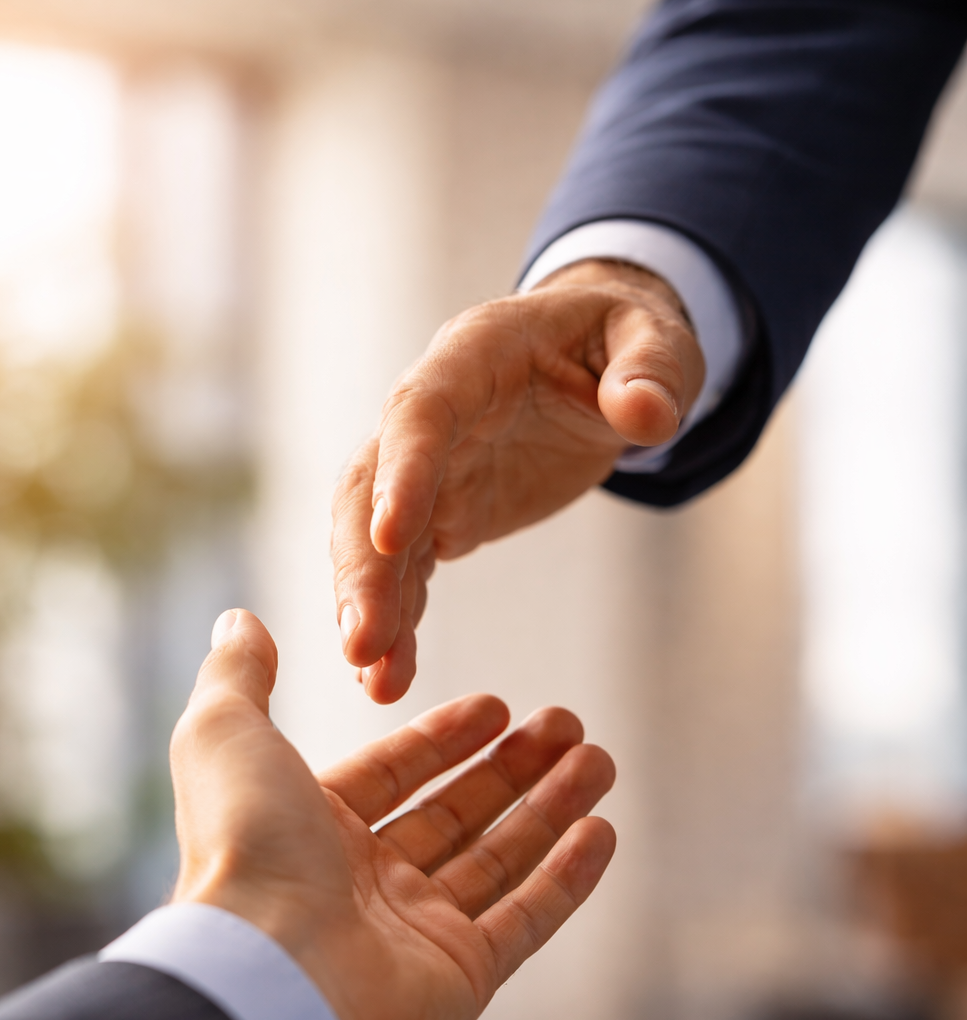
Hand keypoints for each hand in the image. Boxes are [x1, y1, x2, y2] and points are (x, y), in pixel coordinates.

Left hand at [170, 609, 615, 1019]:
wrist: (268, 974)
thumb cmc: (244, 850)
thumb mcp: (225, 735)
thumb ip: (238, 675)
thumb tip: (237, 620)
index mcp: (310, 830)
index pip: (392, 775)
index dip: (444, 739)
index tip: (496, 706)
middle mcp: (363, 885)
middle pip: (455, 814)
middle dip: (513, 767)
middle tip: (567, 724)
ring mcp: (415, 934)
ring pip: (499, 861)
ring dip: (551, 809)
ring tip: (599, 762)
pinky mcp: (460, 977)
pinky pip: (525, 920)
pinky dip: (567, 879)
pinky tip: (602, 832)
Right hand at [331, 259, 703, 702]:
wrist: (602, 363)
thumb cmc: (624, 340)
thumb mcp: (658, 340)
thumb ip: (652, 371)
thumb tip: (646, 414)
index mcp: (472, 355)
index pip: (421, 412)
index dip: (402, 471)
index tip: (392, 537)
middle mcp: (430, 412)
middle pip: (370, 487)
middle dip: (362, 566)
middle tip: (361, 642)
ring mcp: (428, 468)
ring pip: (374, 539)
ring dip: (368, 607)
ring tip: (374, 679)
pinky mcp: (440, 514)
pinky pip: (406, 571)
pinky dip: (397, 622)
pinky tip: (390, 677)